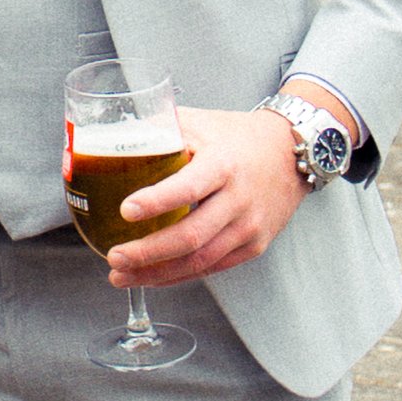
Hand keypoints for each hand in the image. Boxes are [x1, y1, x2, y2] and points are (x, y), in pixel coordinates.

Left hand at [108, 105, 325, 287]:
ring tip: (121, 275)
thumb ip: (158, 130)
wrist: (291, 153)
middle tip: (114, 257)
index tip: (126, 210)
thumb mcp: (199, 123)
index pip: (189, 187)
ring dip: (157, 273)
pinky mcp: (253, 246)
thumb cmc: (237, 137)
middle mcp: (239, 200)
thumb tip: (110, 139)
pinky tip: (151, 277)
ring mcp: (249, 227)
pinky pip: (212, 269)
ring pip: (200, 261)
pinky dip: (178, 276)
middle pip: (191, 237)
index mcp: (223, 164)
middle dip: (147, 253)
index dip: (157, 201)